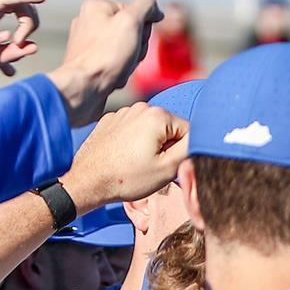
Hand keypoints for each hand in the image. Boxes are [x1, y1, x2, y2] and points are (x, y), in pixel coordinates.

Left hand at [50, 0, 163, 126]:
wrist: (84, 88)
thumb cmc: (105, 55)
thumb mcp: (131, 21)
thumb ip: (146, 5)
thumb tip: (155, 9)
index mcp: (97, 6)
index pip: (137, 11)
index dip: (143, 28)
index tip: (135, 40)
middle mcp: (88, 21)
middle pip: (132, 29)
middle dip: (137, 46)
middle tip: (127, 56)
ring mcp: (87, 42)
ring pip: (126, 48)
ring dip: (130, 61)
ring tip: (119, 68)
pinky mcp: (89, 61)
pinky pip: (116, 62)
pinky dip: (120, 71)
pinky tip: (113, 76)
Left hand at [62, 102, 188, 209]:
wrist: (87, 182)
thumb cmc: (127, 178)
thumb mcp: (168, 168)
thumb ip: (190, 149)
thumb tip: (202, 138)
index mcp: (158, 115)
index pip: (189, 131)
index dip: (183, 152)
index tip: (169, 166)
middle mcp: (141, 107)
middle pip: (169, 129)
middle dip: (167, 147)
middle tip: (153, 168)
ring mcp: (123, 113)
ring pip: (151, 129)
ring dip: (150, 145)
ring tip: (136, 164)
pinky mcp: (110, 121)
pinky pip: (132, 130)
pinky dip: (133, 142)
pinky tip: (124, 157)